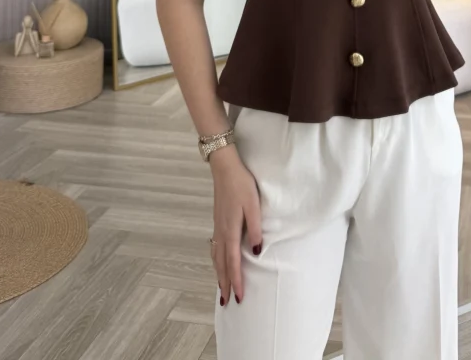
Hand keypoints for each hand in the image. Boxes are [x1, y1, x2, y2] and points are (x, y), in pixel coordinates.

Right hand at [210, 145, 262, 307]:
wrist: (225, 167)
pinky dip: (216, 260)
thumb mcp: (253, 205)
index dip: (236, 281)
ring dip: (219, 274)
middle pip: (221, 264)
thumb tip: (255, 251)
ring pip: (216, 257)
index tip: (239, 297)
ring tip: (221, 288)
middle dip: (224, 284)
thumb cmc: (241, 185)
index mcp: (230, 230)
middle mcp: (221, 232)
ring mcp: (217, 227)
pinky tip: (218, 261)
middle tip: (226, 302)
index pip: (233, 263)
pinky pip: (215, 248)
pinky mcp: (217, 221)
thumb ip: (255, 228)